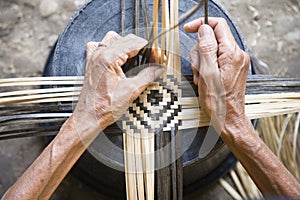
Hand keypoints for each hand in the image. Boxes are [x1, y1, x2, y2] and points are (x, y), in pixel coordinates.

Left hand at [72, 31, 163, 135]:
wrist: (90, 116)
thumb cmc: (104, 107)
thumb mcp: (131, 91)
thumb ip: (147, 76)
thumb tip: (158, 69)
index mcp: (108, 58)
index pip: (134, 43)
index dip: (149, 49)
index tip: (156, 55)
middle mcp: (99, 54)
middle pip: (125, 38)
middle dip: (140, 47)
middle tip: (150, 58)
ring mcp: (94, 57)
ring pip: (113, 39)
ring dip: (125, 45)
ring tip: (135, 57)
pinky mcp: (91, 63)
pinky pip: (100, 46)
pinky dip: (110, 48)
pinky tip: (117, 58)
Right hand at [184, 18, 249, 133]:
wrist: (227, 118)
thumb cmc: (218, 102)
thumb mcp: (208, 74)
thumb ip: (206, 49)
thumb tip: (204, 29)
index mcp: (232, 54)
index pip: (218, 25)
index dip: (201, 24)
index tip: (188, 29)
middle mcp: (237, 55)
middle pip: (212, 39)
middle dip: (199, 52)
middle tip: (198, 68)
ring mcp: (235, 61)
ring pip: (211, 50)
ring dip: (201, 62)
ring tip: (202, 78)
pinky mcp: (231, 68)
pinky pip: (215, 59)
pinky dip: (206, 67)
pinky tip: (206, 79)